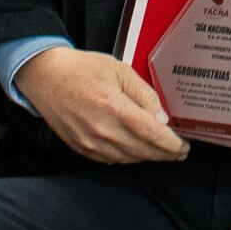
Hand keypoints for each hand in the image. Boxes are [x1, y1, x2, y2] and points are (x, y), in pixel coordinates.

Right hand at [15, 46, 188, 163]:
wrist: (46, 77)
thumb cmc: (83, 69)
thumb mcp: (120, 70)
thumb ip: (144, 95)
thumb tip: (161, 118)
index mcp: (115, 108)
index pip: (153, 135)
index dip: (172, 144)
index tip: (184, 146)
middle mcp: (103, 131)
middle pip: (143, 152)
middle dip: (165, 154)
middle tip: (179, 152)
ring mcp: (90, 143)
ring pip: (129, 158)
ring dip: (148, 157)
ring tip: (161, 151)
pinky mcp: (81, 148)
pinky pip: (111, 159)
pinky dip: (128, 157)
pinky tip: (136, 149)